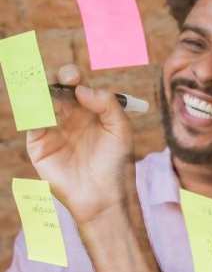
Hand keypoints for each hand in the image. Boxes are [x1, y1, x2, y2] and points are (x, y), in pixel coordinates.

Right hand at [25, 64, 134, 226]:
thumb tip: (81, 89)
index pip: (76, 85)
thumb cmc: (116, 164)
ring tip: (48, 89)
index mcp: (89, 112)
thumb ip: (107, 104)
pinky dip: (33, 110)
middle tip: (62, 80)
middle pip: (54, 88)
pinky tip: (41, 109)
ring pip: (38, 100)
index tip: (75, 77)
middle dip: (55, 78)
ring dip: (39, 89)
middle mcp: (68, 117)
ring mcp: (52, 129)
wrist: (103, 195)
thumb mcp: (121, 130)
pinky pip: (30, 121)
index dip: (72, 76)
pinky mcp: (38, 143)